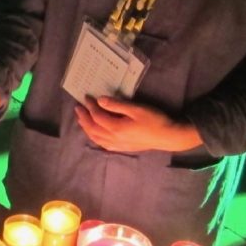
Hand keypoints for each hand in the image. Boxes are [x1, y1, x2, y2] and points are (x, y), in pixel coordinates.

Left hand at [74, 96, 201, 152]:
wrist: (167, 137)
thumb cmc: (154, 120)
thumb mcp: (136, 109)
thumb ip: (117, 105)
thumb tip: (100, 100)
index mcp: (116, 128)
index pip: (97, 116)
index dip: (90, 107)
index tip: (86, 97)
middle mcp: (114, 139)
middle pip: (93, 129)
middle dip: (83, 118)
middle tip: (78, 108)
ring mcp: (117, 145)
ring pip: (96, 138)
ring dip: (86, 128)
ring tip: (81, 119)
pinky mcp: (122, 148)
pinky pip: (103, 144)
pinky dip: (95, 138)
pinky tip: (95, 134)